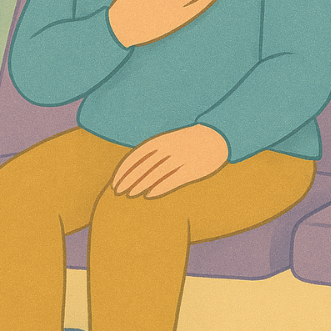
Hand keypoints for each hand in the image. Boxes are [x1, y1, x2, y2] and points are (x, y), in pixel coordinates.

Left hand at [111, 124, 229, 198]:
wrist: (216, 135)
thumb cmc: (187, 141)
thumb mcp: (168, 141)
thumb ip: (153, 152)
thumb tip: (133, 168)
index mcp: (161, 140)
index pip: (136, 156)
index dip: (124, 170)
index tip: (114, 182)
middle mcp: (169, 149)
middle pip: (143, 167)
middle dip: (129, 180)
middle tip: (118, 192)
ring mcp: (180, 159)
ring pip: (156, 174)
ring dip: (140, 185)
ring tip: (130, 195)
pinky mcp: (192, 169)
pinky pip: (173, 180)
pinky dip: (160, 188)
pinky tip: (149, 195)